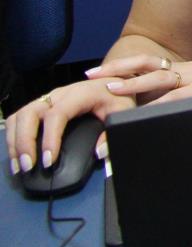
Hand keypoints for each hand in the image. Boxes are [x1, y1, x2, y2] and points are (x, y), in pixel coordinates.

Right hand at [5, 79, 130, 175]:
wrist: (114, 80)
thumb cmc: (118, 95)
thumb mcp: (123, 111)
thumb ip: (112, 132)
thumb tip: (99, 153)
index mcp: (79, 93)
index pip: (57, 115)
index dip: (50, 138)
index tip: (49, 161)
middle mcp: (58, 94)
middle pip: (30, 113)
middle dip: (24, 141)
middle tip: (27, 166)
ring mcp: (47, 98)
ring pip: (20, 115)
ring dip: (15, 141)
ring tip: (18, 165)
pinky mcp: (42, 104)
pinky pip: (20, 118)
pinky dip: (13, 136)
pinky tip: (17, 155)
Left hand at [92, 52, 191, 106]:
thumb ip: (191, 93)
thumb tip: (172, 107)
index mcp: (186, 70)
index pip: (149, 65)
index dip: (124, 67)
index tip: (101, 72)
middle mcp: (186, 72)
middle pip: (146, 66)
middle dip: (116, 70)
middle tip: (90, 76)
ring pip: (157, 81)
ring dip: (132, 85)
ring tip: (110, 90)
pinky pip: (177, 99)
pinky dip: (159, 107)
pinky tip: (145, 113)